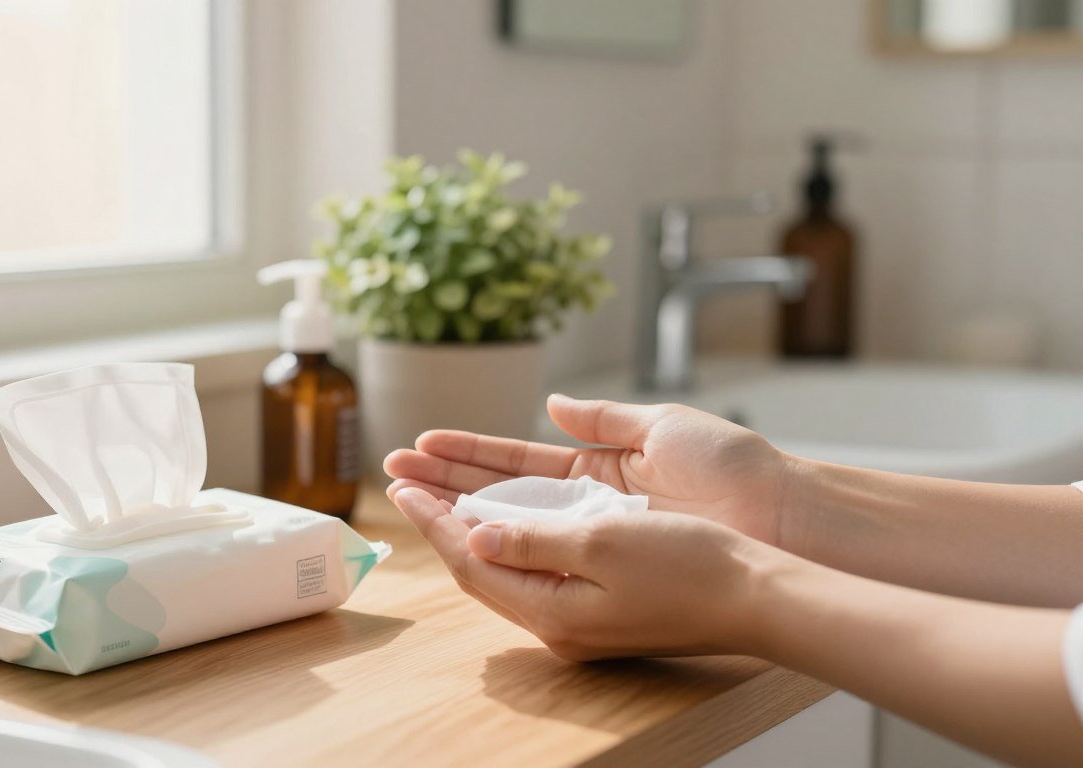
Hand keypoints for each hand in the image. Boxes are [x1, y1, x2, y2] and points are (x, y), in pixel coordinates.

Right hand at [384, 394, 794, 546]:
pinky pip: (540, 548)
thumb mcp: (663, 426)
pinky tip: (454, 522)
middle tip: (392, 468)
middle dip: (445, 477)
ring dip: (456, 504)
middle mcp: (588, 505)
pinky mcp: (606, 562)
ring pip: (510, 520)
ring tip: (405, 489)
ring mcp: (593, 536)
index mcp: (600, 466)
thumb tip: (551, 404)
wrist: (779, 516)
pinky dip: (497, 537)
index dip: (468, 451)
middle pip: (501, 491)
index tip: (423, 443)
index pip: (517, 460)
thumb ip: (602, 419)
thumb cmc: (731, 469)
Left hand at [390, 487, 772, 659]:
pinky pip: (539, 566)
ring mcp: (581, 616)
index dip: (434, 518)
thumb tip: (473, 534)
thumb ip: (532, 539)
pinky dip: (511, 534)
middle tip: (403, 477)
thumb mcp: (602, 542)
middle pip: (481, 564)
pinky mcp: (603, 604)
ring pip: (508, 563)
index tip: (401, 483)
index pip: (472, 560)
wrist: (759, 594)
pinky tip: (499, 515)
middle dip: (440, 516)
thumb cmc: (690, 566)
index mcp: (552, 612)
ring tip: (436, 487)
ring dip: (471, 522)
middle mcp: (559, 622)